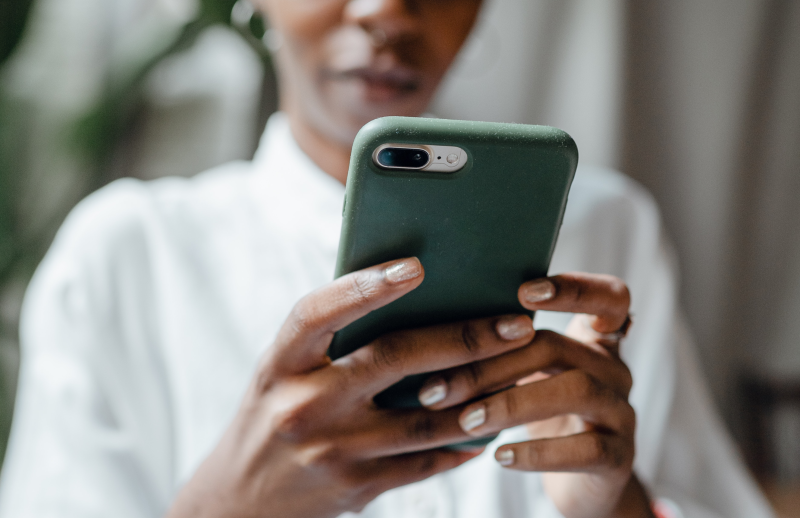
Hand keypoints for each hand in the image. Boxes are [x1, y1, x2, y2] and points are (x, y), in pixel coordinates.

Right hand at [166, 257, 537, 517]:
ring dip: (481, 394)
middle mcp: (302, 405)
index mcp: (280, 364)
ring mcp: (330, 451)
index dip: (365, 287)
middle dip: (464, 339)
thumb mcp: (283, 373)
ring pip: (424, 418)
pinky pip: (423, 462)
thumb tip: (410, 301)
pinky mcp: (355, 488)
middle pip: (393, 360)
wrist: (239, 502)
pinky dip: (460, 442)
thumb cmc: (272, 416)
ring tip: (520, 371)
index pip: (319, 313)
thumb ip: (331, 342)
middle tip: (516, 324)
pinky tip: (488, 425)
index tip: (416, 266)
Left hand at [417, 273, 652, 517]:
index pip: (608, 297)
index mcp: (594, 340)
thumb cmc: (540, 416)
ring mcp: (623, 413)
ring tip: (466, 421)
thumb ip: (503, 347)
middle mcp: (615, 369)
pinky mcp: (621, 458)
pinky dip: (538, 452)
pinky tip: (500, 456)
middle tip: (438, 387)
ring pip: (576, 391)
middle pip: (558, 346)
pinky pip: (586, 449)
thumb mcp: (527, 376)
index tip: (523, 292)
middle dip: (492, 364)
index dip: (574, 288)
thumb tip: (429, 329)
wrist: (579, 484)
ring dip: (511, 403)